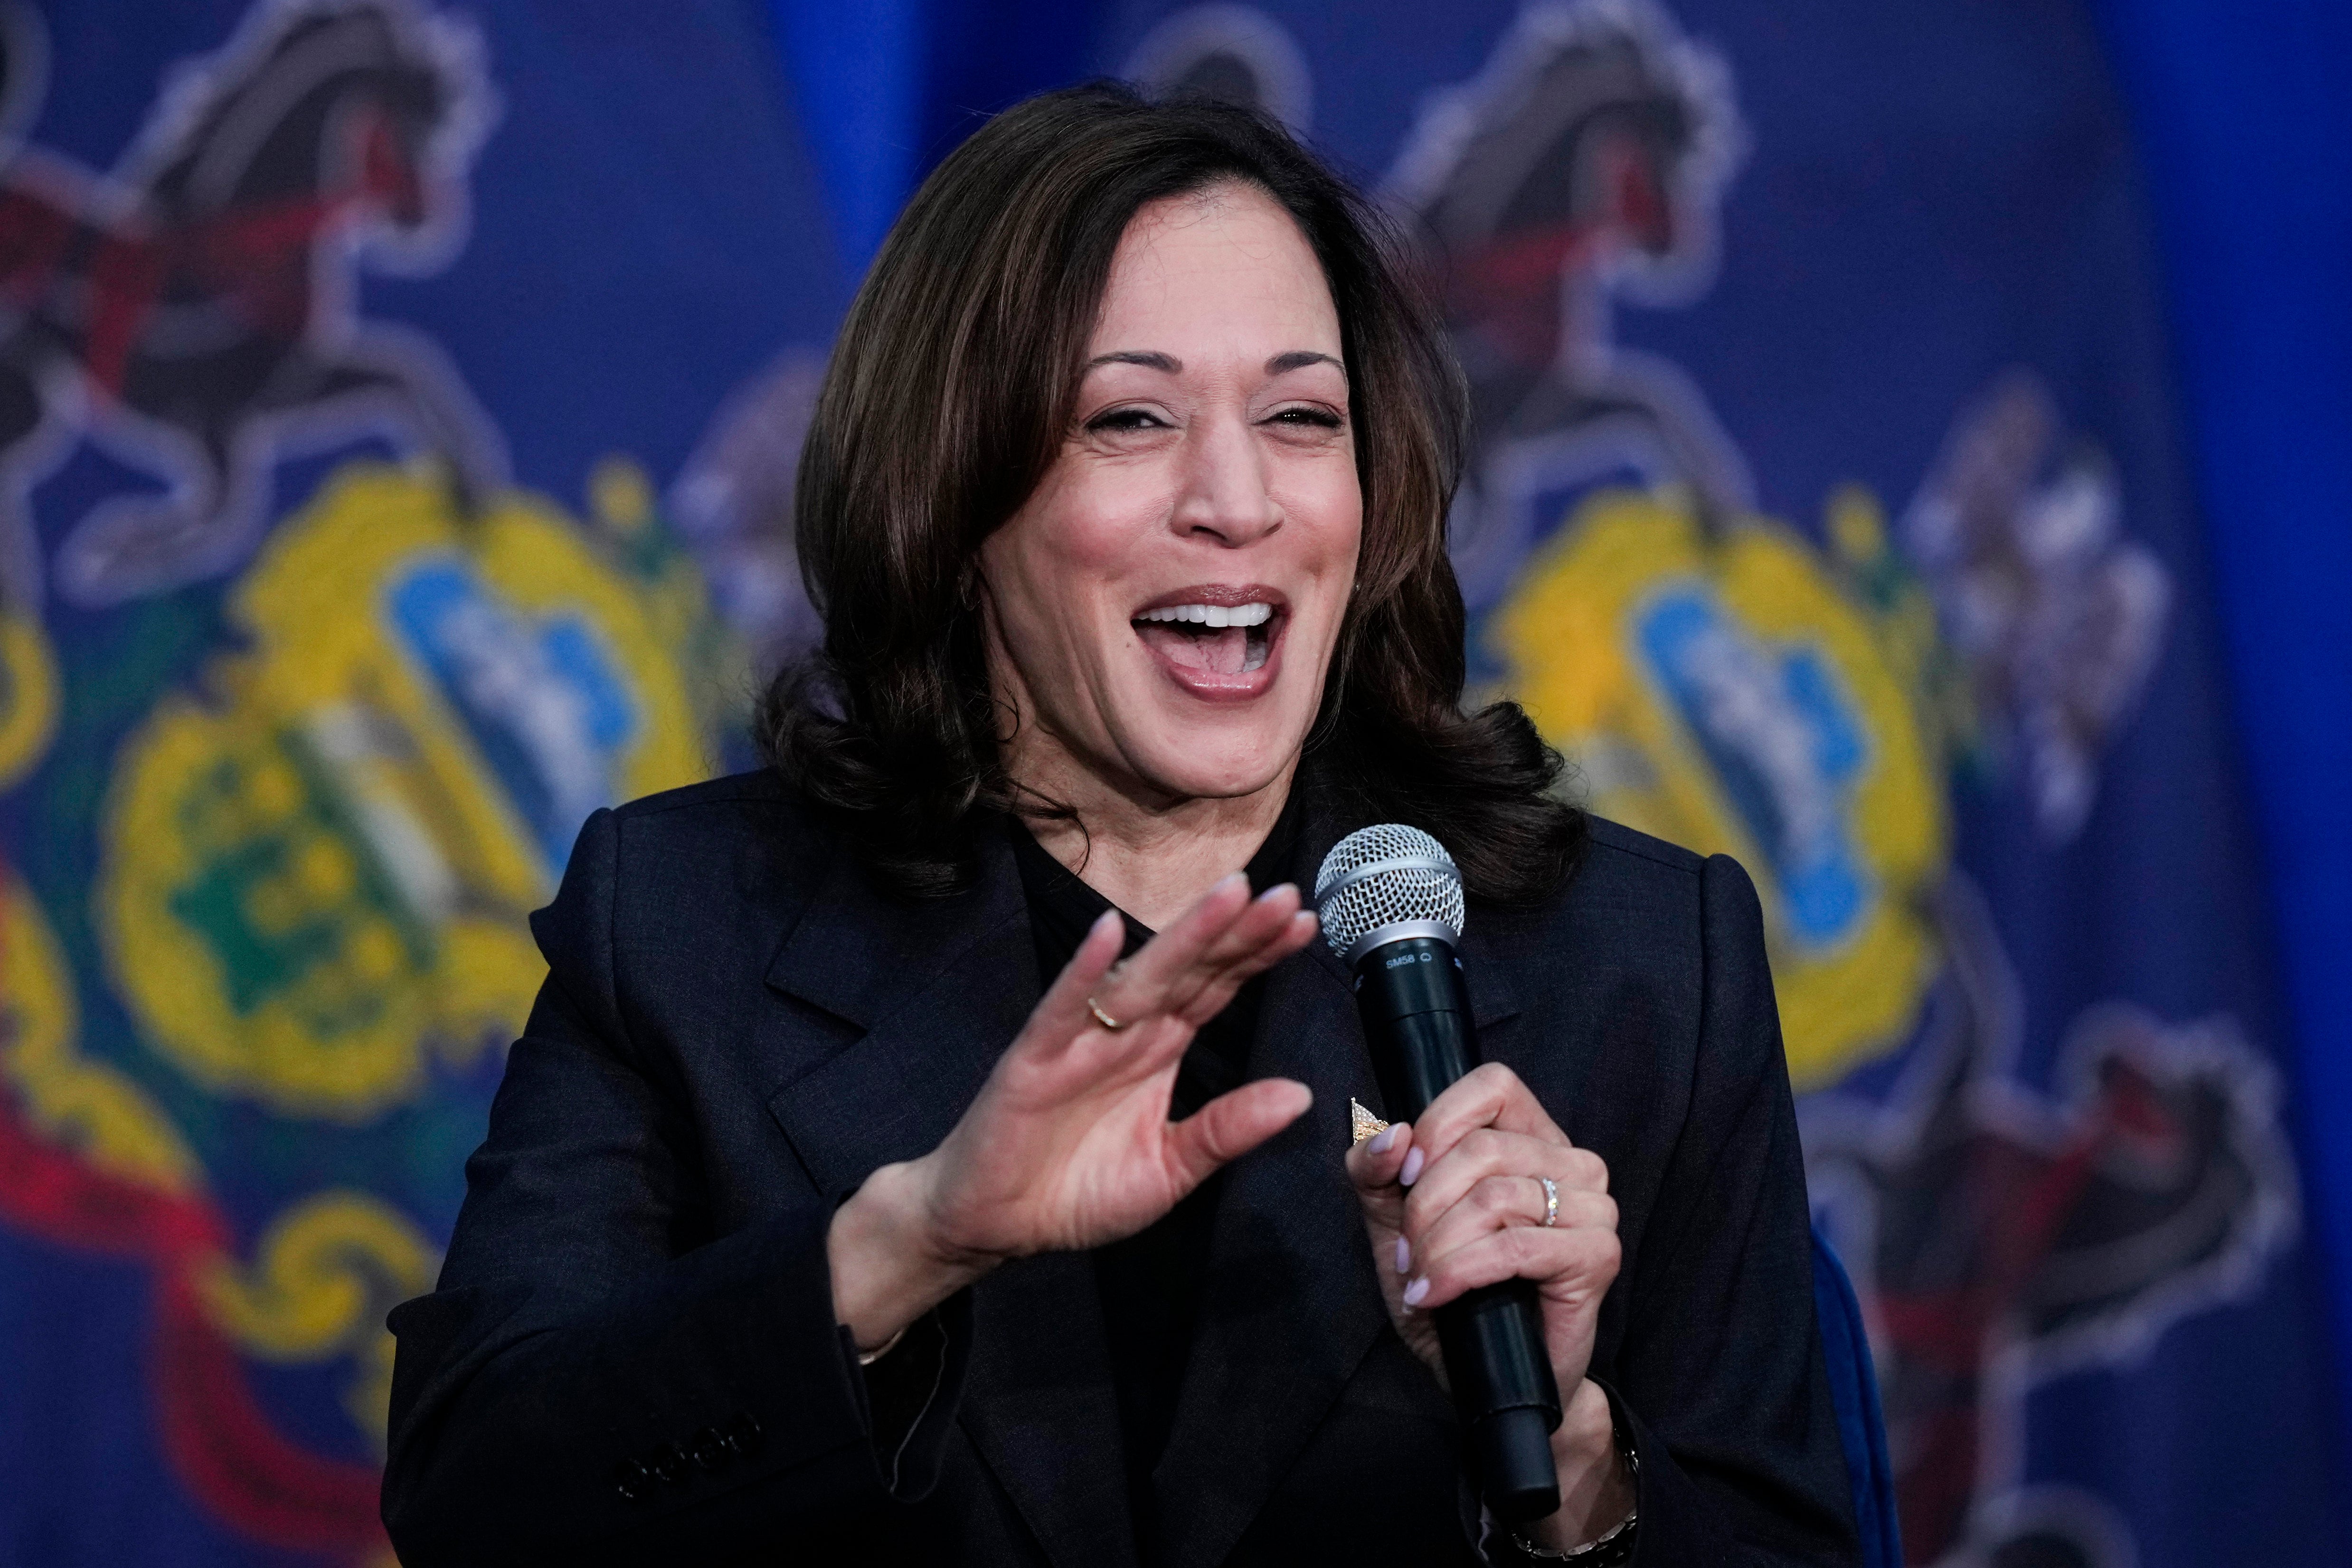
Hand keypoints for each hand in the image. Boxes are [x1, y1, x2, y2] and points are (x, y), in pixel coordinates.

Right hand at [829, 873, 1317, 1349]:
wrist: (997, 1225)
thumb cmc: (1078, 1191)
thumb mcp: (1171, 1168)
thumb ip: (1227, 1130)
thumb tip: (1300, 1096)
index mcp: (1161, 1049)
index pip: (1217, 988)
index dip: (1257, 954)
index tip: (1305, 922)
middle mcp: (1127, 1032)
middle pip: (1191, 970)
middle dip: (1236, 931)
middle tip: (1286, 896)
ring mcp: (1080, 1039)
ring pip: (1140, 976)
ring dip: (1185, 935)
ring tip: (1230, 895)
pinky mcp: (1034, 1060)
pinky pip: (1061, 1009)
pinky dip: (1083, 971)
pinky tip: (1108, 933)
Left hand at [1344, 1062, 1631, 1547]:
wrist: (1488, 1379)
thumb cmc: (1449, 1296)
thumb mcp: (1394, 1224)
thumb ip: (1376, 1173)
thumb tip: (1387, 1133)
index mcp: (1531, 1138)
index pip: (1493, 1086)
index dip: (1438, 1122)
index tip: (1404, 1175)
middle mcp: (1573, 1163)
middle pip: (1483, 1148)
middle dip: (1424, 1205)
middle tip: (1405, 1252)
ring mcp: (1594, 1208)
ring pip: (1496, 1197)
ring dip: (1439, 1245)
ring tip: (1420, 1279)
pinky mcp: (1598, 1256)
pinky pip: (1517, 1246)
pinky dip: (1461, 1271)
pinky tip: (1434, 1294)